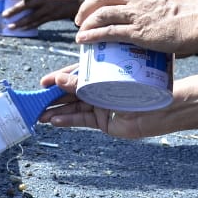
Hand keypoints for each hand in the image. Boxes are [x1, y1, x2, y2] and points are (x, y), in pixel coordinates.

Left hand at [0, 0, 83, 29]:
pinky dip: (29, 26)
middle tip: (4, 15)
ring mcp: (48, 9)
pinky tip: (22, 29)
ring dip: (19, 22)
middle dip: (14, 11)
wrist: (74, 1)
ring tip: (10, 26)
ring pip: (31, 17)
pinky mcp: (51, 17)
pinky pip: (38, 23)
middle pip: (27, 5)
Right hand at [38, 64, 175, 137]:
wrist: (162, 107)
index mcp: (102, 75)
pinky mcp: (103, 121)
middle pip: (72, 93)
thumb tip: (59, 79)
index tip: (43, 82)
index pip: (76, 75)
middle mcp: (100, 90)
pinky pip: (82, 120)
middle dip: (53, 97)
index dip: (59, 78)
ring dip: (56, 110)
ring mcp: (101, 106)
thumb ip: (83, 83)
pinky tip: (54, 121)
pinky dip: (68, 120)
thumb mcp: (109, 83)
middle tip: (35, 101)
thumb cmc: (142, 87)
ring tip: (39, 114)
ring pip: (74, 107)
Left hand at [75, 0, 197, 54]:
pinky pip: (107, 32)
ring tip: (81, 30)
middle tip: (81, 16)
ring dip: (86, 21)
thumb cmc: (193, 9)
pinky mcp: (138, 32)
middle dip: (87, 5)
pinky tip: (83, 40)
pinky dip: (92, 35)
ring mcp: (136, 13)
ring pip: (101, 13)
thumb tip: (151, 9)